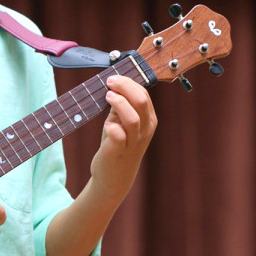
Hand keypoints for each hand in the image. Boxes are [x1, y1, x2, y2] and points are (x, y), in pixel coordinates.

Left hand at [89, 75, 157, 200]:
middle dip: (124, 87)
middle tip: (109, 82)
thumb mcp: (122, 122)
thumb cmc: (117, 145)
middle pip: (141, 101)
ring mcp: (133, 141)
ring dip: (119, 103)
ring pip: (132, 117)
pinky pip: (119, 136)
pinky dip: (112, 127)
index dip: (128, 82)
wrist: (114, 177)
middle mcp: (145, 130)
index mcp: (148, 119)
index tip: (113, 78)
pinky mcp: (119, 151)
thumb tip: (114, 83)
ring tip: (107, 97)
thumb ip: (122, 104)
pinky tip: (107, 124)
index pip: (144, 94)